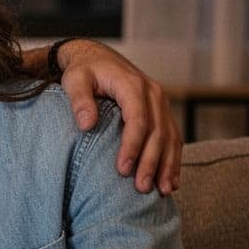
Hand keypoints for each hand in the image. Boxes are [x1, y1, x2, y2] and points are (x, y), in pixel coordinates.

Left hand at [55, 39, 180, 194]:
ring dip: (167, 165)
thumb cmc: (84, 70)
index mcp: (132, 85)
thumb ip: (79, 100)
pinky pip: (173, 136)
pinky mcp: (162, 111)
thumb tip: (86, 125)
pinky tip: (171, 180)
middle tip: (141, 187)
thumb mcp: (75, 80)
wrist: (97, 57)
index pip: (137, 119)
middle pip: (157, 132)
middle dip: (151, 162)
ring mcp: (161, 102)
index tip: (123, 169)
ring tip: (162, 191)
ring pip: (170, 137)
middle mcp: (153, 93)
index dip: (132, 146)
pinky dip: (174, 159)